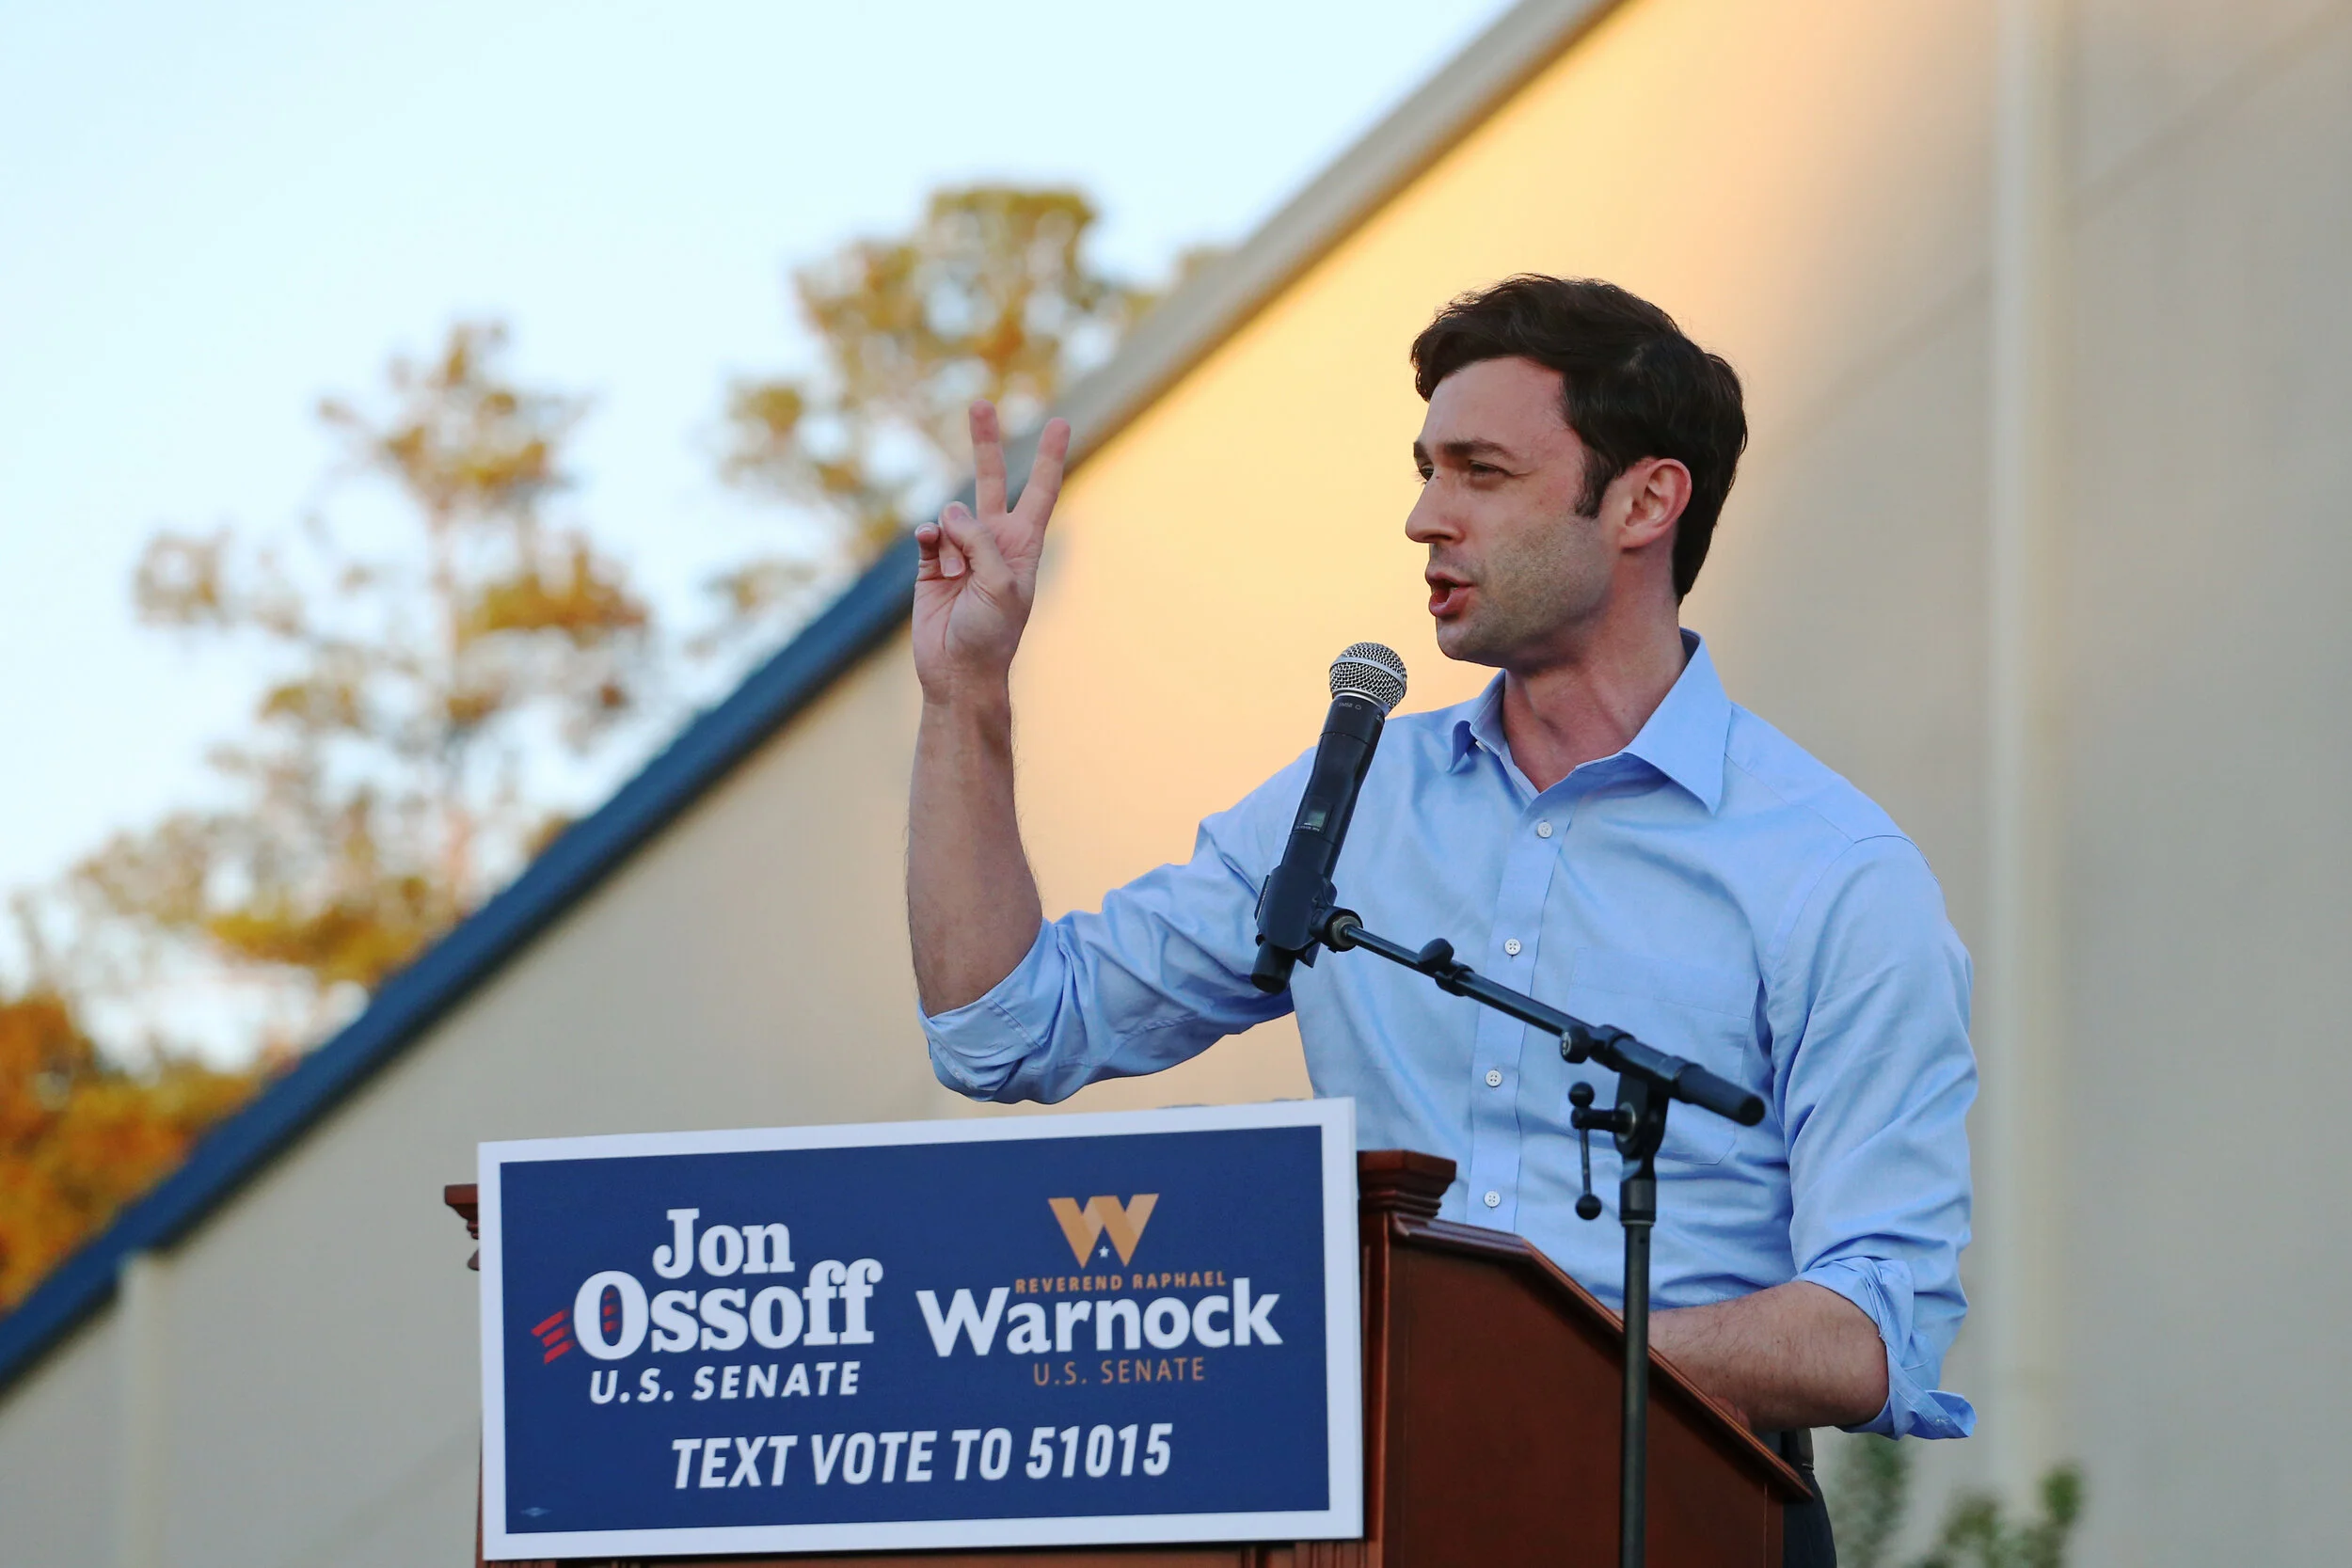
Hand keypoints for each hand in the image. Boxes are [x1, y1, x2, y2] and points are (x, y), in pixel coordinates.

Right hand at [912, 401, 1069, 705]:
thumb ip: (980, 542)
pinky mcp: (932, 564)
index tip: (1060, 423)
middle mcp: (993, 542)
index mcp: (1022, 546)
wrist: (958, 672)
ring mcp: (961, 551)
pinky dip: (929, 538)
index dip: (1049, 457)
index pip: (1039, 491)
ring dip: (950, 528)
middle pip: (991, 480)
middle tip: (981, 404)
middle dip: (986, 443)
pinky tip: (931, 548)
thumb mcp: (1001, 586)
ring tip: (954, 566)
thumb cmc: (991, 634)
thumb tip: (949, 511)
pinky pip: (928, 535)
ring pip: (952, 512)